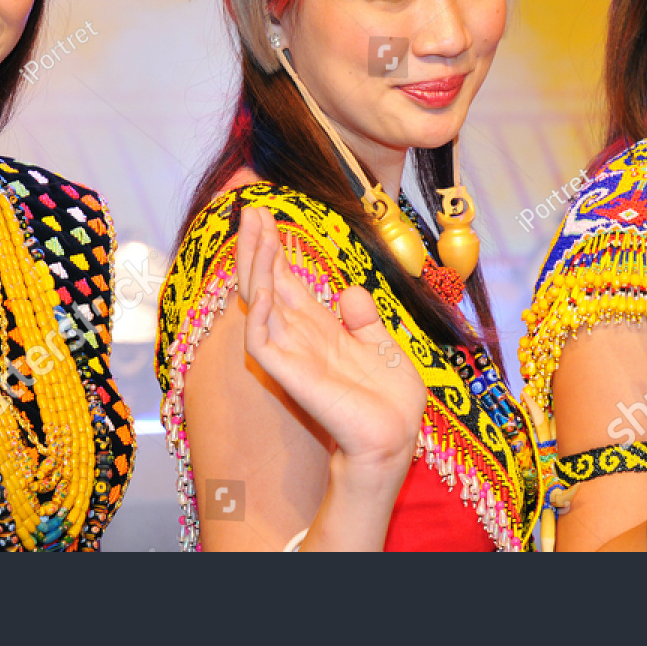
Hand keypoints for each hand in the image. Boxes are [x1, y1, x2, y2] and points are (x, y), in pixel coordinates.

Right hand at [235, 206, 425, 480]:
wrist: (396, 437)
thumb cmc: (389, 401)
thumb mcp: (381, 345)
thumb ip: (363, 319)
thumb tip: (350, 291)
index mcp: (318, 329)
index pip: (286, 280)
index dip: (274, 248)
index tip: (265, 212)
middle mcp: (297, 337)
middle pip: (266, 283)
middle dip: (257, 246)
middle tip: (250, 208)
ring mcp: (288, 354)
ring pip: (258, 302)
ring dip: (255, 264)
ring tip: (254, 229)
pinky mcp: (287, 374)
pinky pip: (261, 337)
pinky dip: (260, 307)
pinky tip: (265, 280)